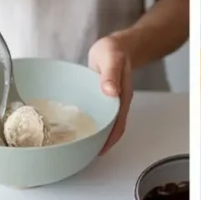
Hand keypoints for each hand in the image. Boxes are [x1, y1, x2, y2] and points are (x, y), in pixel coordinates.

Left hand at [89, 36, 133, 154]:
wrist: (118, 45)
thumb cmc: (114, 51)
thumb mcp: (111, 59)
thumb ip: (110, 75)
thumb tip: (110, 92)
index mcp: (121, 98)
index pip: (118, 125)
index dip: (110, 140)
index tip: (99, 151)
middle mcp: (117, 104)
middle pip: (112, 129)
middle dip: (102, 143)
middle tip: (85, 154)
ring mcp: (110, 102)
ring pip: (105, 124)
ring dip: (97, 135)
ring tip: (82, 145)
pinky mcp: (102, 98)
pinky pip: (98, 114)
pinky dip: (91, 123)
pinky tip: (79, 126)